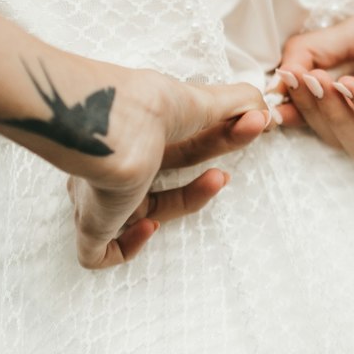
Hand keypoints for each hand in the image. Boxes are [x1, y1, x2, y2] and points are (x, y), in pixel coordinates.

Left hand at [50, 55, 300, 268]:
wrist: (112, 128)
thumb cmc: (148, 108)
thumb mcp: (201, 100)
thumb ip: (235, 103)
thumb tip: (263, 109)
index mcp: (137, 131)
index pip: (180, 143)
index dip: (217, 139)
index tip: (250, 128)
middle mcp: (115, 162)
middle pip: (165, 176)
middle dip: (206, 167)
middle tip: (237, 159)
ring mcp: (99, 196)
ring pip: (139, 215)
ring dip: (186, 202)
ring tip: (218, 180)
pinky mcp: (90, 227)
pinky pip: (98, 253)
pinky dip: (129, 246)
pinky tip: (149, 226)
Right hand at [276, 0, 353, 156]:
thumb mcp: (351, 33)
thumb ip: (314, 58)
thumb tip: (276, 86)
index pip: (334, 126)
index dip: (302, 117)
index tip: (271, 101)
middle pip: (348, 142)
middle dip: (316, 115)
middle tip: (295, 84)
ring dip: (337, 117)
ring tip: (317, 85)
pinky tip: (350, 86)